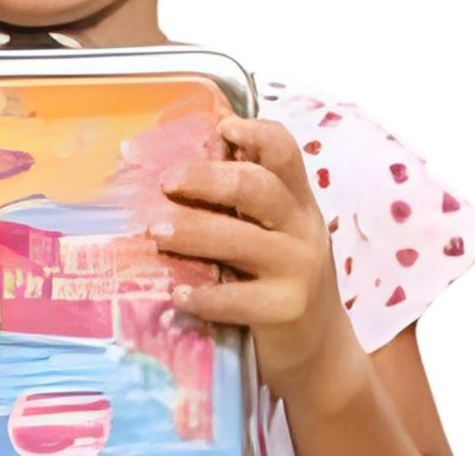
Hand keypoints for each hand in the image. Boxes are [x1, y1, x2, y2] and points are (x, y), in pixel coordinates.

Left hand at [150, 114, 355, 398]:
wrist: (318, 347)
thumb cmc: (276, 273)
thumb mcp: (270, 228)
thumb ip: (237, 198)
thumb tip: (170, 164)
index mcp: (296, 197)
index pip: (285, 151)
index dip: (257, 133)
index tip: (223, 127)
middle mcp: (301, 226)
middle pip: (257, 188)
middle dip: (207, 180)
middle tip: (166, 183)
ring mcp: (298, 268)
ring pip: (242, 240)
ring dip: (193, 232)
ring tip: (155, 232)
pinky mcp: (287, 310)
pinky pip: (239, 298)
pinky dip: (204, 295)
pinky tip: (176, 292)